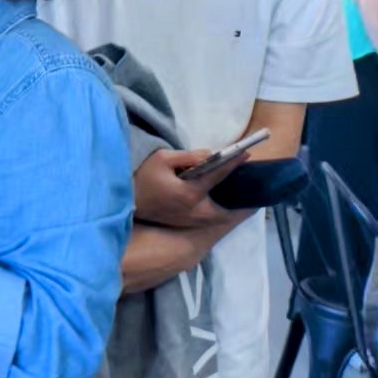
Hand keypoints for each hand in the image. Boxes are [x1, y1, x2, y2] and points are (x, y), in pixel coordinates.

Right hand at [134, 146, 250, 229]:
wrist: (127, 202)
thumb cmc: (143, 178)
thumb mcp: (162, 159)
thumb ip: (188, 157)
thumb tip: (211, 155)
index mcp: (190, 193)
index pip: (217, 175)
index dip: (233, 163)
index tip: (247, 153)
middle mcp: (195, 211)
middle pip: (227, 205)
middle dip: (240, 194)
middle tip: (250, 180)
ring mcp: (192, 221)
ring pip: (220, 215)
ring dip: (232, 204)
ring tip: (241, 190)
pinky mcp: (187, 224)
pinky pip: (211, 218)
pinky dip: (221, 210)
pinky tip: (224, 200)